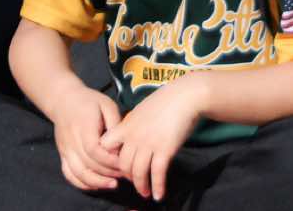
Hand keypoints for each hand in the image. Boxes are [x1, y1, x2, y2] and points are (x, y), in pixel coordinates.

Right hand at [49, 84, 124, 193]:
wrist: (64, 101)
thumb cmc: (89, 102)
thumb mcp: (106, 105)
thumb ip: (115, 123)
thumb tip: (121, 144)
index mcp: (83, 127)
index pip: (94, 150)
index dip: (109, 161)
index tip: (124, 163)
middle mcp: (72, 141)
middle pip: (88, 164)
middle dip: (108, 173)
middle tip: (125, 175)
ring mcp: (65, 150)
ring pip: (77, 173)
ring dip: (96, 182)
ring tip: (113, 185)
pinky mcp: (62, 155)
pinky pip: (69, 174)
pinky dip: (82, 183)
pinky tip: (96, 185)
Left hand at [103, 76, 205, 202]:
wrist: (186, 96)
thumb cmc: (167, 100)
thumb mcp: (143, 110)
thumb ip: (133, 124)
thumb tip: (129, 135)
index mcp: (126, 125)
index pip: (105, 146)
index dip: (109, 157)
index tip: (118, 164)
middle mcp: (134, 136)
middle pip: (123, 165)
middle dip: (128, 178)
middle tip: (135, 182)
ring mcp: (149, 144)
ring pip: (138, 173)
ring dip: (141, 186)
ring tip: (145, 193)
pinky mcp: (165, 150)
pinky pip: (157, 174)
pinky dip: (158, 187)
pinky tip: (159, 195)